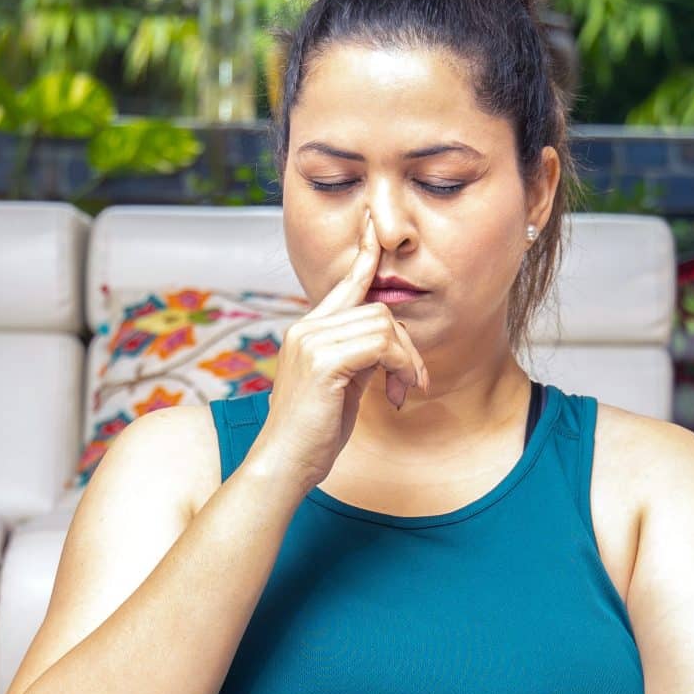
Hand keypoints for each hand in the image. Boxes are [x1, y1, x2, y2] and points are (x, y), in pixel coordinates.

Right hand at [254, 205, 428, 487]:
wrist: (284, 466)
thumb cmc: (313, 435)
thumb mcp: (342, 387)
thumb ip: (359, 357)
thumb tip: (388, 342)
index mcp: (308, 331)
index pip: (345, 283)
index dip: (365, 255)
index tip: (377, 227)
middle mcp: (305, 328)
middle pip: (377, 307)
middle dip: (405, 345)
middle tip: (409, 383)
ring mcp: (311, 341)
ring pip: (383, 323)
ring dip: (406, 360)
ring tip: (401, 392)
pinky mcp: (322, 360)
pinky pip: (382, 344)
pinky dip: (401, 366)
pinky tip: (396, 393)